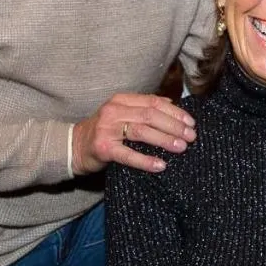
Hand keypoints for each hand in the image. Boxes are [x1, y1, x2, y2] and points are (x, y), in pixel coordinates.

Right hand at [71, 93, 195, 174]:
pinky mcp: (103, 148)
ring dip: (164, 140)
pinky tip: (161, 165)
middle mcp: (114, 111)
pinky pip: (128, 155)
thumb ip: (143, 108)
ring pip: (141, 131)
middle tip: (191, 137)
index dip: (174, 112)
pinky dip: (146, 161)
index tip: (191, 122)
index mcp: (121, 100)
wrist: (74, 147)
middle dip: (174, 126)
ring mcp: (107, 129)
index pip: (153, 102)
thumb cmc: (104, 132)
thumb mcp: (122, 114)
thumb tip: (172, 104)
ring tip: (181, 147)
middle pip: (150, 115)